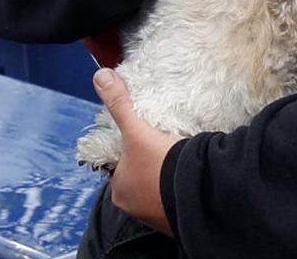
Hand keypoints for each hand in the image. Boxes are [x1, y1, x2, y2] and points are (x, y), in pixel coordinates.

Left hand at [93, 68, 179, 235]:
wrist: (197, 191)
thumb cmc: (160, 164)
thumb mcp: (136, 130)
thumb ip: (119, 103)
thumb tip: (100, 76)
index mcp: (119, 189)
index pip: (120, 166)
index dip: (130, 153)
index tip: (145, 143)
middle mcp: (133, 207)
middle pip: (137, 180)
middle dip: (148, 168)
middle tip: (163, 151)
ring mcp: (155, 216)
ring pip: (156, 192)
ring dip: (164, 180)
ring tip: (177, 162)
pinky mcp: (176, 220)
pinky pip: (174, 202)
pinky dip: (178, 191)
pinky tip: (187, 178)